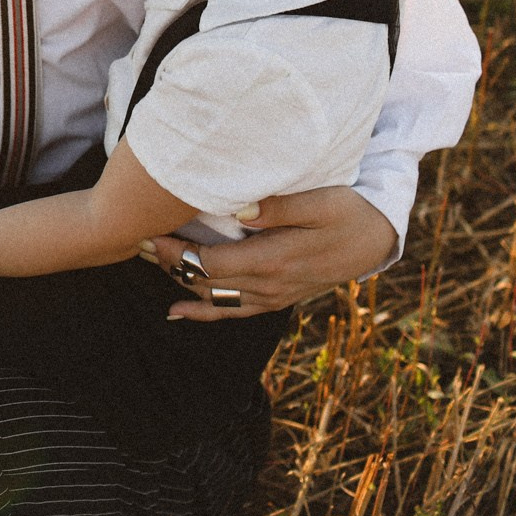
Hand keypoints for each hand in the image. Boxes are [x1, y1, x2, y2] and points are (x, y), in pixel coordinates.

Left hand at [142, 187, 396, 320]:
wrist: (379, 240)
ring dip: (179, 283)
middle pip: (204, 282)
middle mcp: (268, 286)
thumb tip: (239, 207)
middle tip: (136, 242)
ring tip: (149, 263)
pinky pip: (232, 312)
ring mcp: (272, 296)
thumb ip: (280, 206)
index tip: (148, 232)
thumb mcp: (323, 202)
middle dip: (169, 263)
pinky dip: (202, 313)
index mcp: (274, 261)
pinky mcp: (277, 298)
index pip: (210, 263)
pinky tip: (176, 312)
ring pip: (213, 300)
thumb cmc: (351, 212)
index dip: (176, 252)